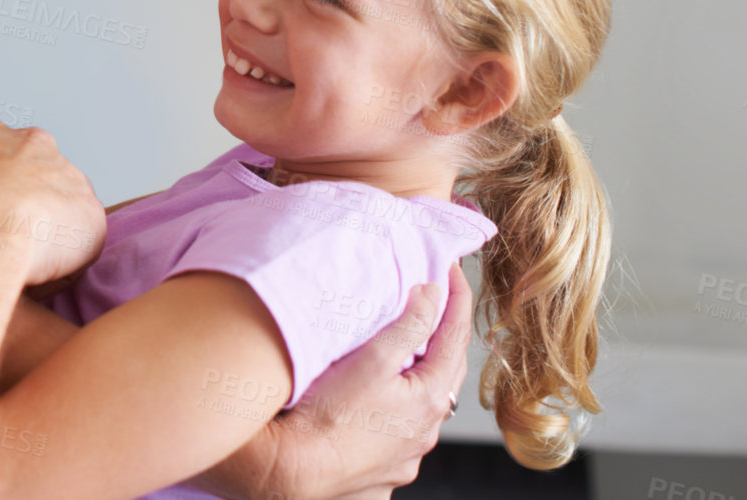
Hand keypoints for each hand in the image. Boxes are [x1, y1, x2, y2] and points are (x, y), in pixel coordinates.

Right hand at [0, 119, 104, 288]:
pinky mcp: (91, 212)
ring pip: (63, 209)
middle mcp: (35, 143)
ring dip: (50, 234)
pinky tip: (40, 278)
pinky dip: (66, 265)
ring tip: (22, 266)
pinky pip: (81, 245)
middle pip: (39, 174)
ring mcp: (67, 175)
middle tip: (7, 242)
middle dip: (30, 204)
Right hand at [250, 263, 472, 499]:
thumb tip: (432, 295)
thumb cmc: (327, 415)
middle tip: (432, 307)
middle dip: (441, 340)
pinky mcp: (380, 477)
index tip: (453, 269)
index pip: (456, 337)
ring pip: (419, 413)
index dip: (457, 299)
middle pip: (444, 376)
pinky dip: (390, 420)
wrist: (290, 471)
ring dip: (414, 384)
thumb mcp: (372, 359)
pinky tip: (371, 413)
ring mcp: (404, 460)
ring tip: (395, 361)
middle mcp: (425, 435)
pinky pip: (395, 443)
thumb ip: (408, 324)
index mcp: (430, 401)